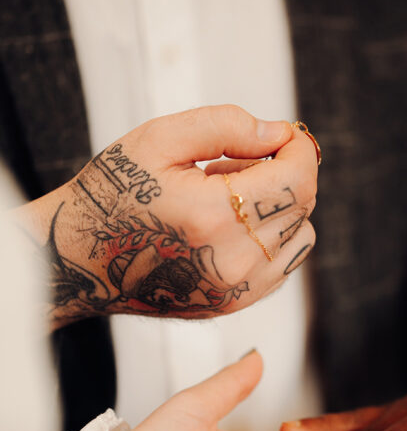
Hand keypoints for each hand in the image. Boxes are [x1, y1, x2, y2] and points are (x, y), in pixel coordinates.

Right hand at [13, 105, 316, 329]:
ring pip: (300, 236)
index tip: (284, 135)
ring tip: (229, 196)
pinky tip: (228, 225)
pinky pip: (283, 263)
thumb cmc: (113, 194)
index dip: (300, 149)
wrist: (80, 258)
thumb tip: (278, 134)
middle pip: (302, 207)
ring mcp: (236, 290)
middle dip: (284, 172)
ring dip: (280, 207)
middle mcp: (232, 262)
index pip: (298, 181)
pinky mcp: (234, 304)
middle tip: (235, 161)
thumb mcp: (158, 139)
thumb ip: (225, 126)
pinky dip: (270, 236)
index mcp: (212, 217)